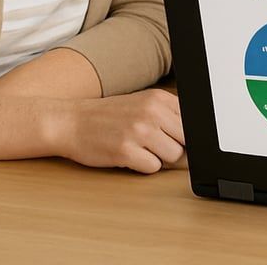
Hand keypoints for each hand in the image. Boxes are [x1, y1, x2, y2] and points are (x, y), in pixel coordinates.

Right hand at [50, 89, 184, 173]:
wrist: (69, 122)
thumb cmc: (107, 116)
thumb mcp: (143, 104)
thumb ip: (169, 116)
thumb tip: (196, 140)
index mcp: (159, 98)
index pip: (193, 122)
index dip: (186, 135)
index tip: (176, 139)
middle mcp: (152, 112)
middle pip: (187, 141)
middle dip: (175, 148)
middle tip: (155, 146)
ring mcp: (139, 131)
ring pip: (174, 156)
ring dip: (160, 158)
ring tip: (141, 149)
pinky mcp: (125, 151)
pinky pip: (153, 168)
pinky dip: (144, 167)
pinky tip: (129, 156)